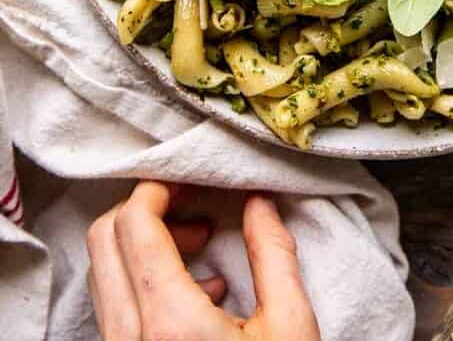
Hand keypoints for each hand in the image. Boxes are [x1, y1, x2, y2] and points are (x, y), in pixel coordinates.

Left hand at [86, 181, 320, 340]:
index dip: (158, 189)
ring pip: (104, 275)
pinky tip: (198, 296)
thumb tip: (260, 204)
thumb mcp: (292, 330)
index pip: (135, 224)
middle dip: (146, 211)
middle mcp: (131, 340)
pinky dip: (144, 283)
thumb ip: (275, 256)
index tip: (189, 182)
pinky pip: (115, 309)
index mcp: (171, 324)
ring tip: (200, 251)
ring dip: (144, 247)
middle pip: (105, 241)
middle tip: (192, 210)